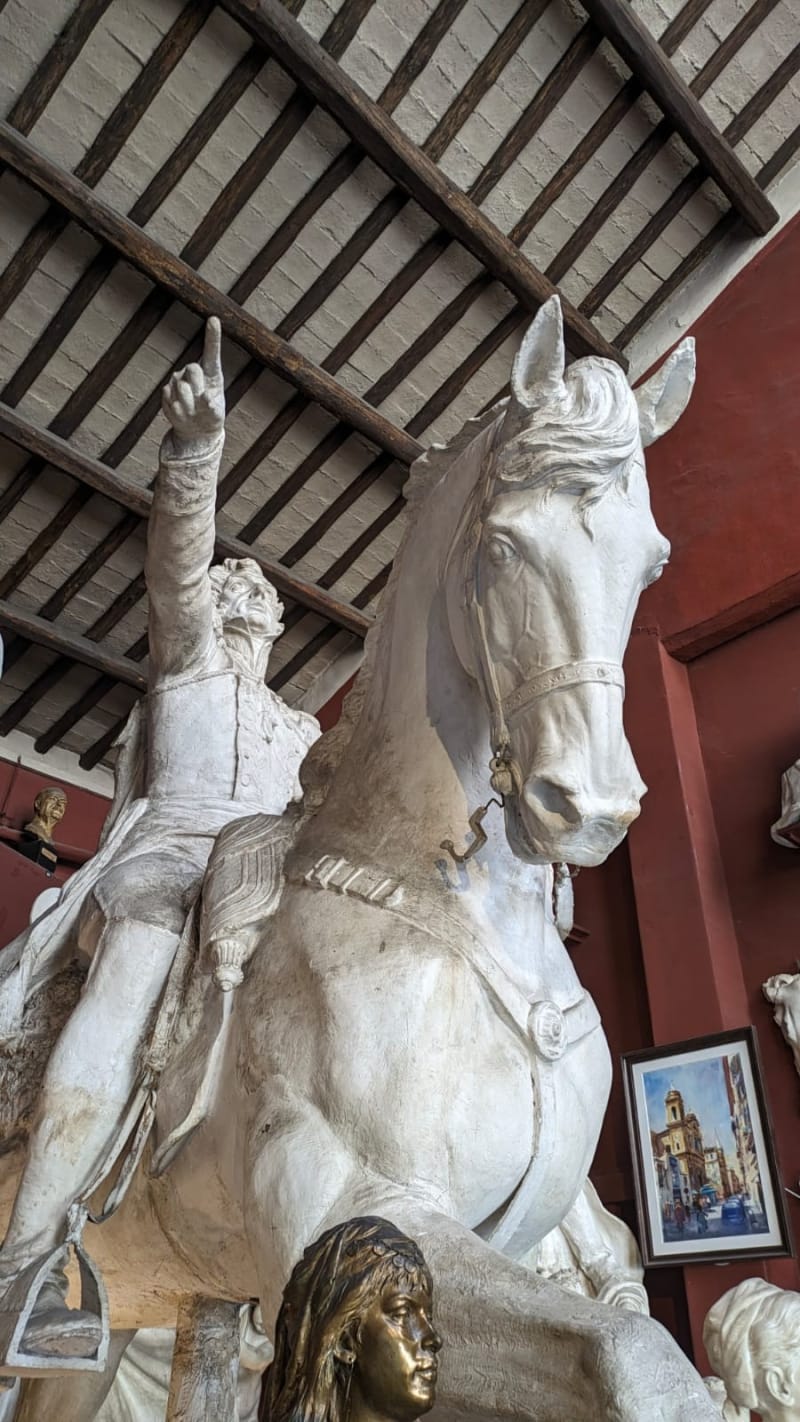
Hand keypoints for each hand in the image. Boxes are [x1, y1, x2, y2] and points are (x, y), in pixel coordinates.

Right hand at [161, 317, 224, 454]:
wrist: (195, 431)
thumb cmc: (210, 417)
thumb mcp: (216, 414)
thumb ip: (212, 406)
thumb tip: (205, 398)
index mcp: (211, 373)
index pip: (211, 352)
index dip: (212, 336)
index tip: (214, 319)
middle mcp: (193, 372)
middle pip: (193, 369)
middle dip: (197, 387)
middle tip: (200, 403)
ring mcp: (178, 380)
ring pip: (181, 387)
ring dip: (188, 404)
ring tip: (192, 412)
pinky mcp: (166, 391)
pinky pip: (170, 399)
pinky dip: (177, 411)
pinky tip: (182, 415)